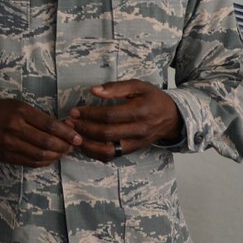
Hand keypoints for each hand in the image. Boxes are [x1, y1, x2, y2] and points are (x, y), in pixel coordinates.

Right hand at [0, 99, 82, 166]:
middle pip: (46, 142)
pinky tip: (50, 158)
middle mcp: (15, 128)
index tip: (77, 137)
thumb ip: (36, 116)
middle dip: (65, 146)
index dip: (66, 133)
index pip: (49, 124)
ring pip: (39, 154)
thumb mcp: (16, 105)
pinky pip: (29, 162)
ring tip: (64, 153)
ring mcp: (9, 144)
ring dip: (56, 156)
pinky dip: (43, 162)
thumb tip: (60, 128)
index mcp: (19, 112)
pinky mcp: (5, 156)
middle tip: (74, 146)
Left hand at [66, 80, 182, 161]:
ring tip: (73, 135)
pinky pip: (111, 156)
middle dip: (84, 128)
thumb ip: (116, 87)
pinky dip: (95, 153)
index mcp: (140, 111)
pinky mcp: (132, 150)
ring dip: (87, 144)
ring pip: (108, 150)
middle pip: (106, 134)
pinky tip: (84, 144)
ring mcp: (136, 143)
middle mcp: (138, 130)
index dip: (90, 114)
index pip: (109, 116)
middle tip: (69, 122)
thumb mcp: (138, 86)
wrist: (173, 117)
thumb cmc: (153, 98)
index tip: (75, 111)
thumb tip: (93, 90)